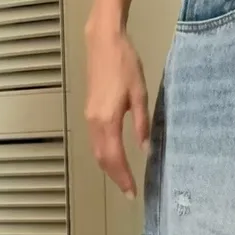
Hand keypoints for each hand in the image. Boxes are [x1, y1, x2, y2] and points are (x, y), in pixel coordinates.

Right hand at [84, 26, 149, 198]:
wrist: (103, 41)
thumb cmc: (125, 64)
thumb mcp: (140, 94)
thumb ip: (142, 124)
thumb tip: (145, 150)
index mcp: (108, 120)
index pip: (115, 158)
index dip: (123, 178)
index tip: (132, 192)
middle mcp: (94, 122)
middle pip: (102, 159)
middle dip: (115, 177)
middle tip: (129, 191)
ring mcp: (89, 117)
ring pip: (96, 151)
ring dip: (108, 168)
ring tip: (123, 179)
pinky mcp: (89, 111)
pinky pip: (95, 141)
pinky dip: (104, 154)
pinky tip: (114, 158)